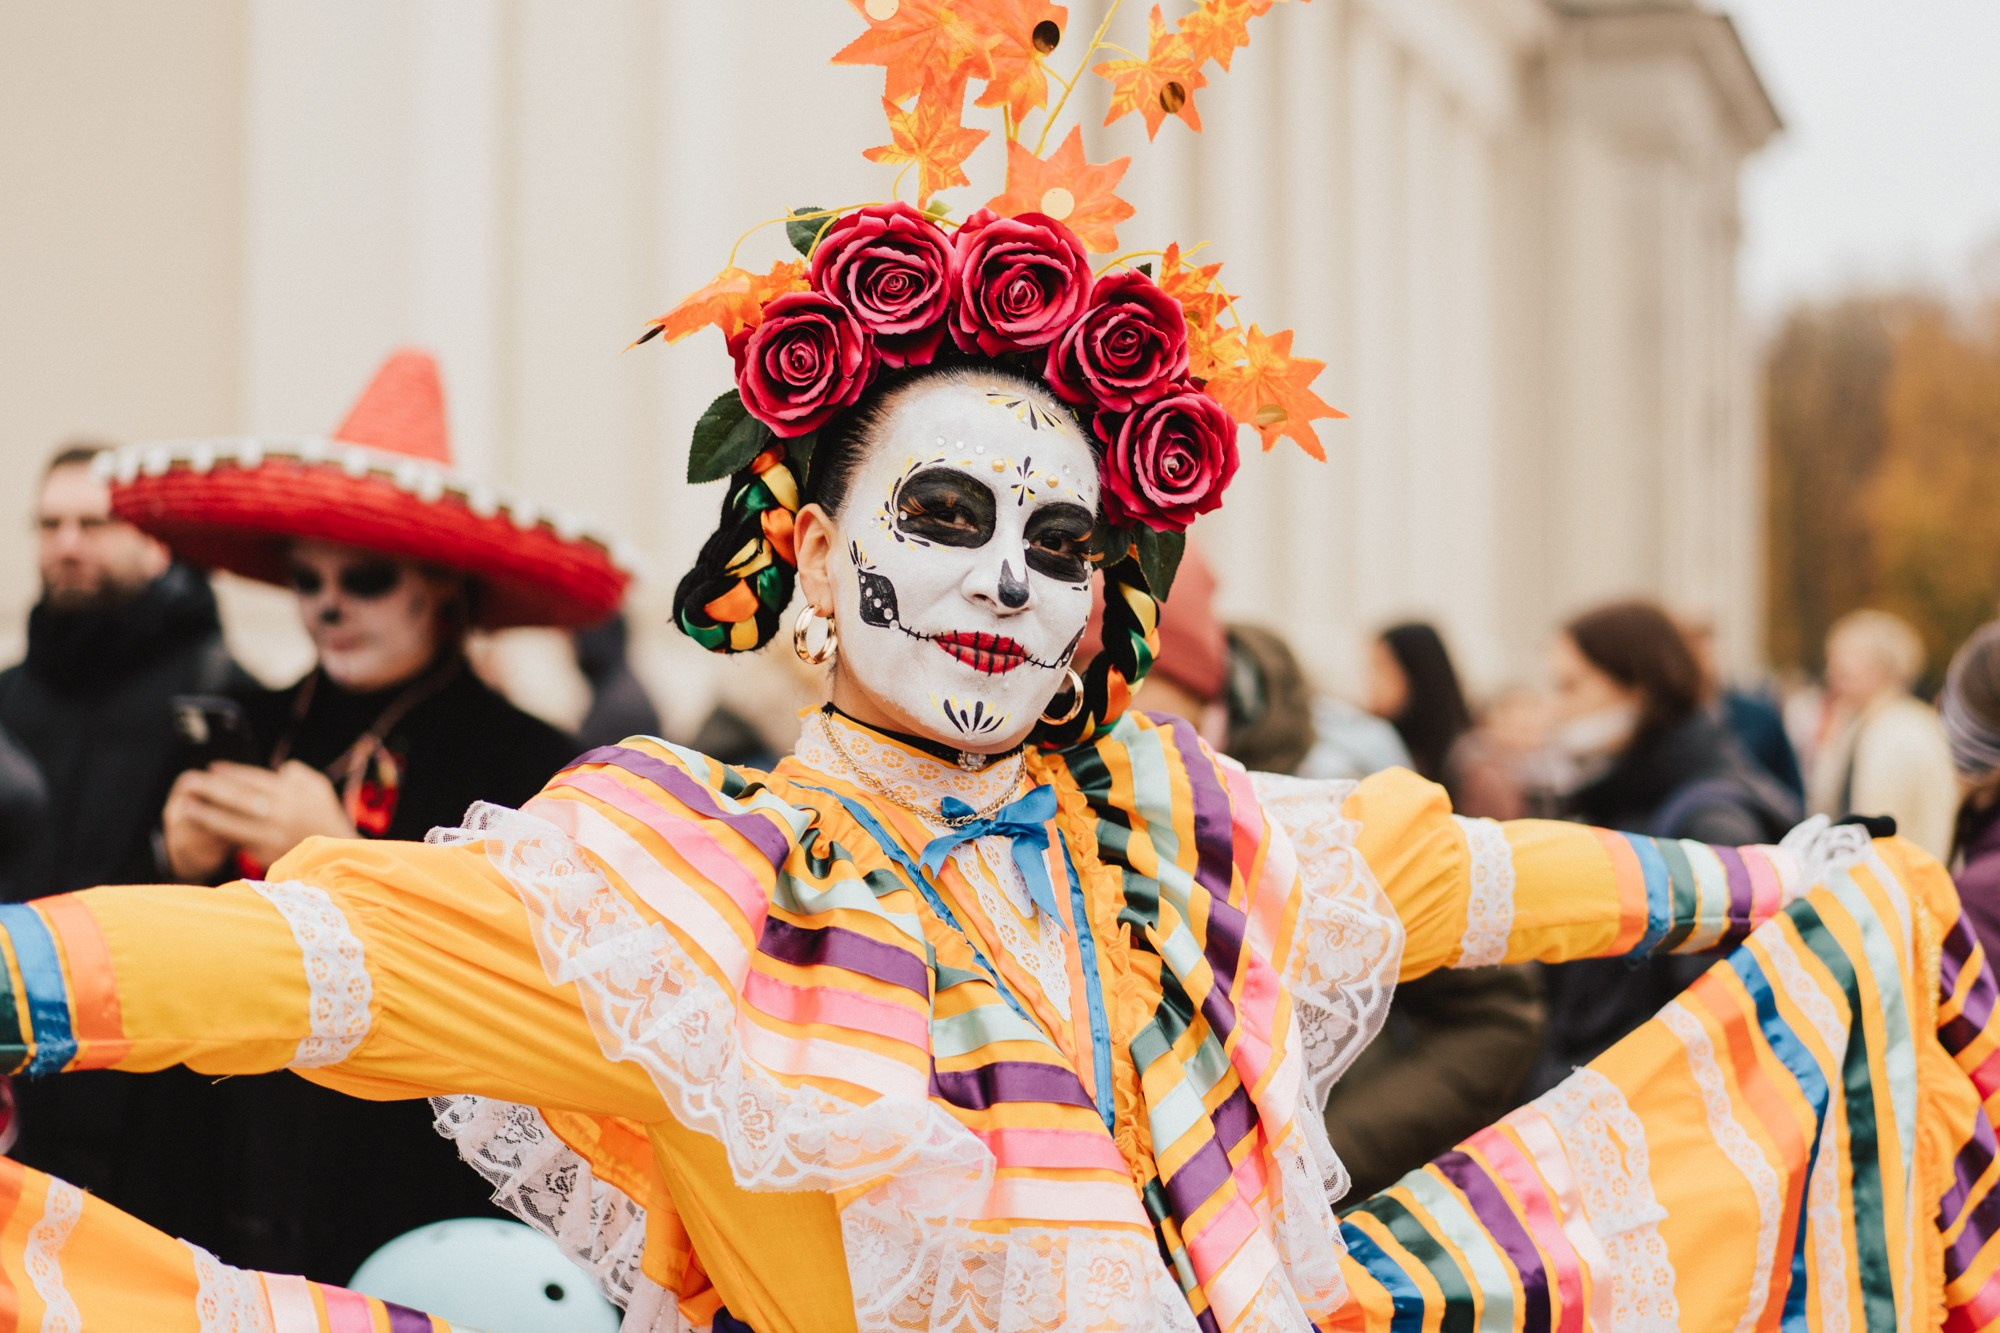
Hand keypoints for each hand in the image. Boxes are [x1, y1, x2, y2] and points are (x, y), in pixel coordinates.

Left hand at [163, 761, 356, 876]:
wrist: (338, 854)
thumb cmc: (325, 816)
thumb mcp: (318, 786)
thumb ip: (296, 773)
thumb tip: (277, 770)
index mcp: (293, 793)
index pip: (254, 779)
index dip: (231, 772)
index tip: (211, 767)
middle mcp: (282, 813)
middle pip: (238, 798)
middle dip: (210, 789)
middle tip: (188, 782)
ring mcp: (273, 835)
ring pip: (233, 823)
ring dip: (206, 814)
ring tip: (186, 806)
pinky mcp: (267, 854)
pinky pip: (238, 841)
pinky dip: (220, 834)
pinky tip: (205, 829)